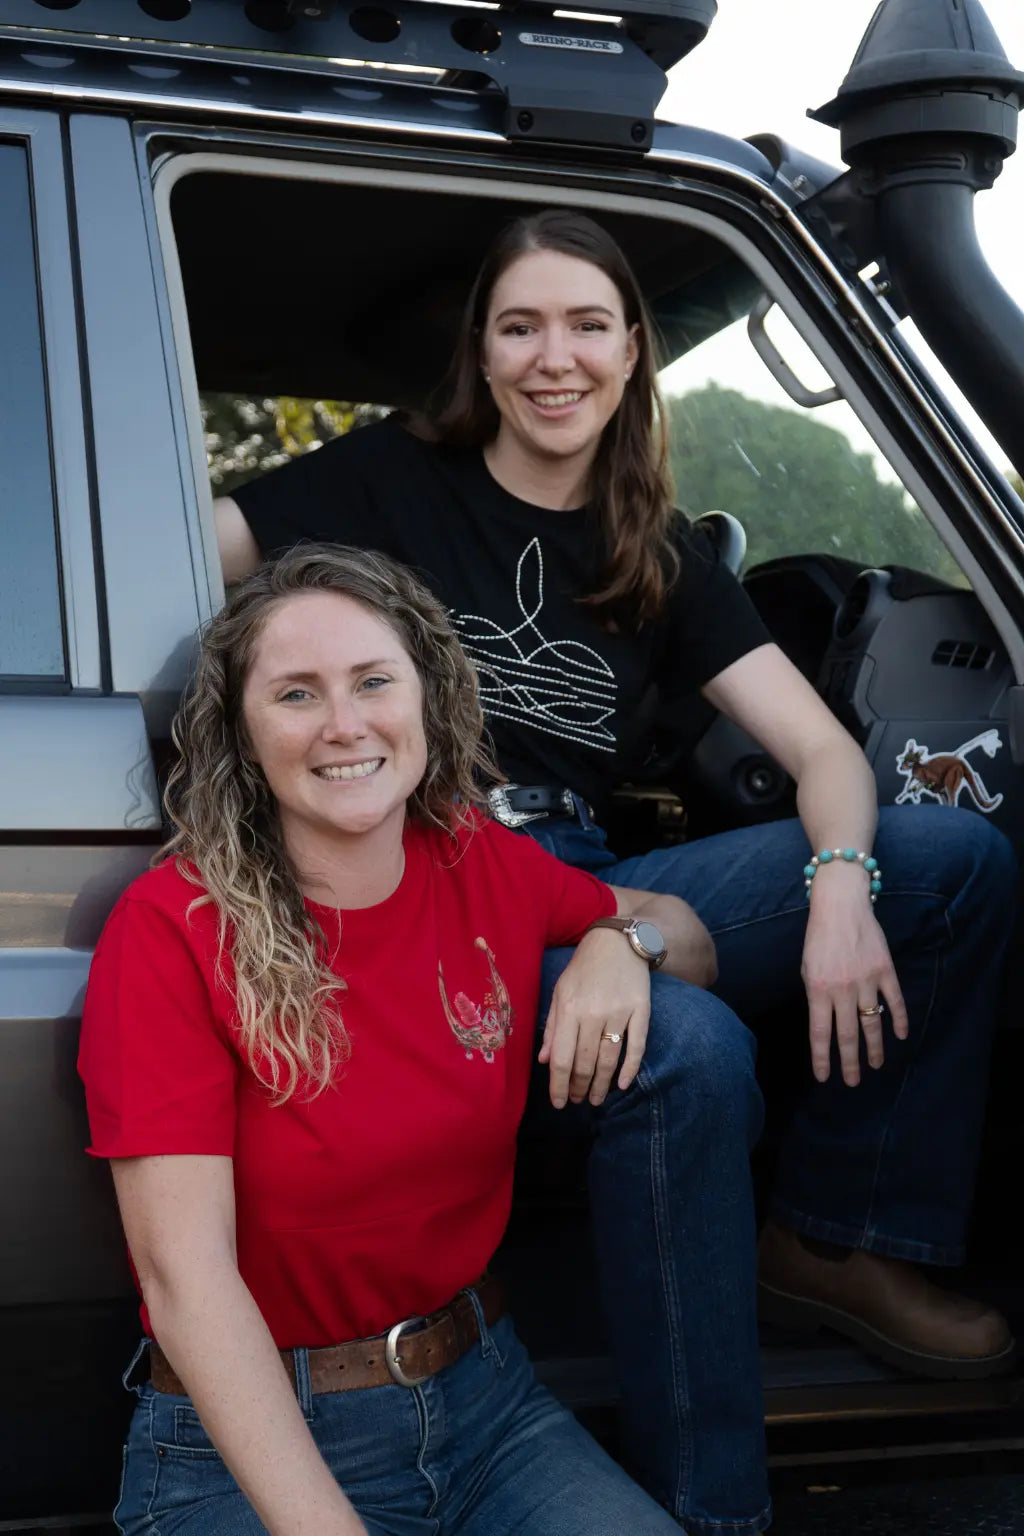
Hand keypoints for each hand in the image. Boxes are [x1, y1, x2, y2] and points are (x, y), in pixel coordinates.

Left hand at [540, 930, 650, 1108]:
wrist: (617, 941)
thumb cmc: (583, 968)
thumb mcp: (559, 992)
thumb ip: (553, 1027)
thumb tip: (545, 1061)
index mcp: (569, 1009)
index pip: (562, 1058)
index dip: (559, 1085)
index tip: (558, 1103)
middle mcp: (593, 1013)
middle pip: (585, 1063)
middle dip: (579, 1088)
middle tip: (578, 1101)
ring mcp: (619, 1012)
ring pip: (609, 1059)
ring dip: (601, 1085)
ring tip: (595, 1100)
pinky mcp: (641, 1010)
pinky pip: (637, 1046)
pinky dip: (630, 1069)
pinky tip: (623, 1085)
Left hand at [802, 878, 908, 1085]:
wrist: (841, 905)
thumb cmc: (819, 937)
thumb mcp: (807, 967)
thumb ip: (816, 995)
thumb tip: (825, 1023)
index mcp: (818, 989)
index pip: (819, 1033)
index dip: (822, 1058)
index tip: (825, 1077)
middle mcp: (842, 989)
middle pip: (847, 1035)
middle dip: (849, 1062)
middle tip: (852, 1082)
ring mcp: (866, 980)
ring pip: (872, 1023)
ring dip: (874, 1048)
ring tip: (876, 1066)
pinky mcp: (885, 971)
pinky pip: (894, 1001)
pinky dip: (899, 1020)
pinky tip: (900, 1036)